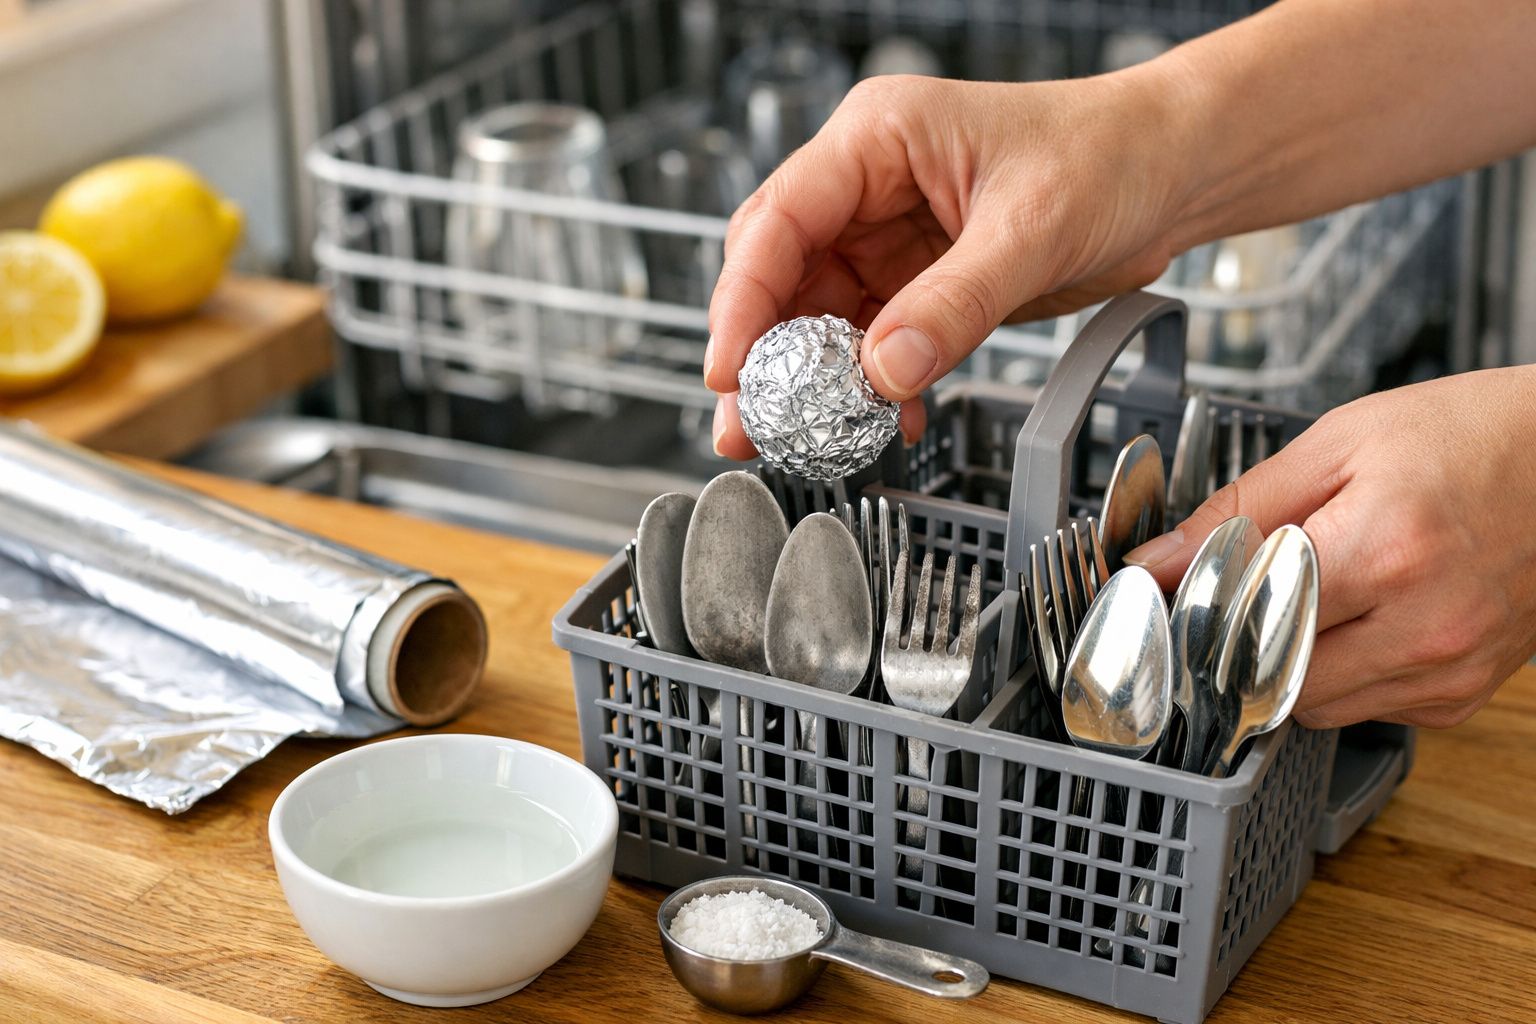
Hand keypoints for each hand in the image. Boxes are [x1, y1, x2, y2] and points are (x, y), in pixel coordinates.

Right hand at [704, 72, 1195, 457]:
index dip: (743, 300)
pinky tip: (886, 423)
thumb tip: (886, 370)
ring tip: (801, 442)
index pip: (779, 219)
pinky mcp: (921, 283)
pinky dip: (874, 389)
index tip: (732, 369)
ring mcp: (891, 237)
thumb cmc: (1109, 152)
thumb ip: (955, 302)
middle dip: (763, 353)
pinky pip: (875, 344)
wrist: (1172, 171)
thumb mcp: (1031, 228)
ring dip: (813, 383)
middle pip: (782, 274)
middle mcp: (870, 186)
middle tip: (749, 423)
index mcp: (878, 139)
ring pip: (821, 318)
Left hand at [1127, 367, 1535, 727]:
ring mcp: (1447, 670)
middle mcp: (1422, 626)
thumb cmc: (1468, 438)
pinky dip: (1340, 673)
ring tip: (1316, 592)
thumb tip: (1155, 561)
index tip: (1170, 592)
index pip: (1245, 617)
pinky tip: (1360, 618)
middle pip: (1270, 676)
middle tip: (1244, 588)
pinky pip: (1363, 709)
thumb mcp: (1339, 443)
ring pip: (1310, 705)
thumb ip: (1238, 507)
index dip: (1197, 605)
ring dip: (1287, 660)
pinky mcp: (1459, 696)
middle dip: (1239, 637)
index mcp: (1385, 552)